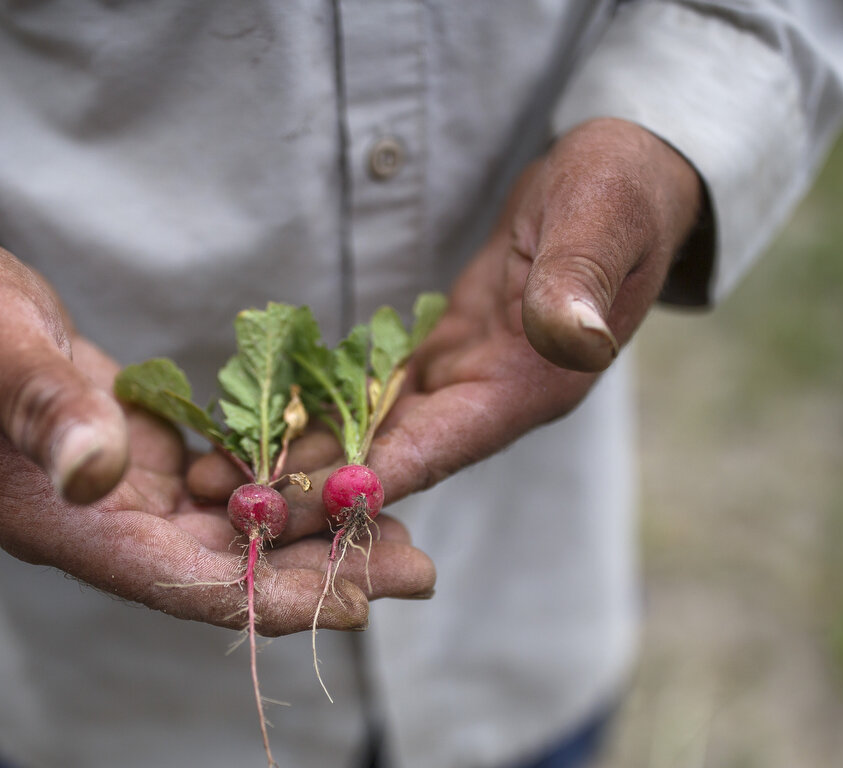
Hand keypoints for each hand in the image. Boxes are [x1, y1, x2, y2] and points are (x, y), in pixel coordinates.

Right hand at [0, 167, 433, 633]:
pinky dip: (283, 490)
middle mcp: (93, 527)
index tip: (349, 603)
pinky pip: (225, 493)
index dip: (261, 596)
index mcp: (52, 521)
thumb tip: (94, 469)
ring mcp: (118, 503)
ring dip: (314, 537)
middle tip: (421, 572)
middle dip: (318, 577)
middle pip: (220, 573)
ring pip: (232, 538)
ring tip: (406, 534)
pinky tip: (344, 478)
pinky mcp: (142, 468)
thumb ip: (36, 404)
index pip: (171, 579)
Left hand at [190, 117, 702, 534]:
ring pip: (370, 437)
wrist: (623, 178)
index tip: (296, 509)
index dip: (367, 481)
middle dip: (311, 491)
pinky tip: (255, 430)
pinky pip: (369, 400)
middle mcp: (492, 400)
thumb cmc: (620, 188)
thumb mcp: (606, 217)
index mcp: (533, 384)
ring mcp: (464, 383)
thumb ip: (582, 277)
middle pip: (391, 461)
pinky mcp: (439, 358)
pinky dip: (316, 416)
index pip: (440, 446)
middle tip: (230, 513)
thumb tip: (571, 334)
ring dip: (299, 463)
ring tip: (219, 485)